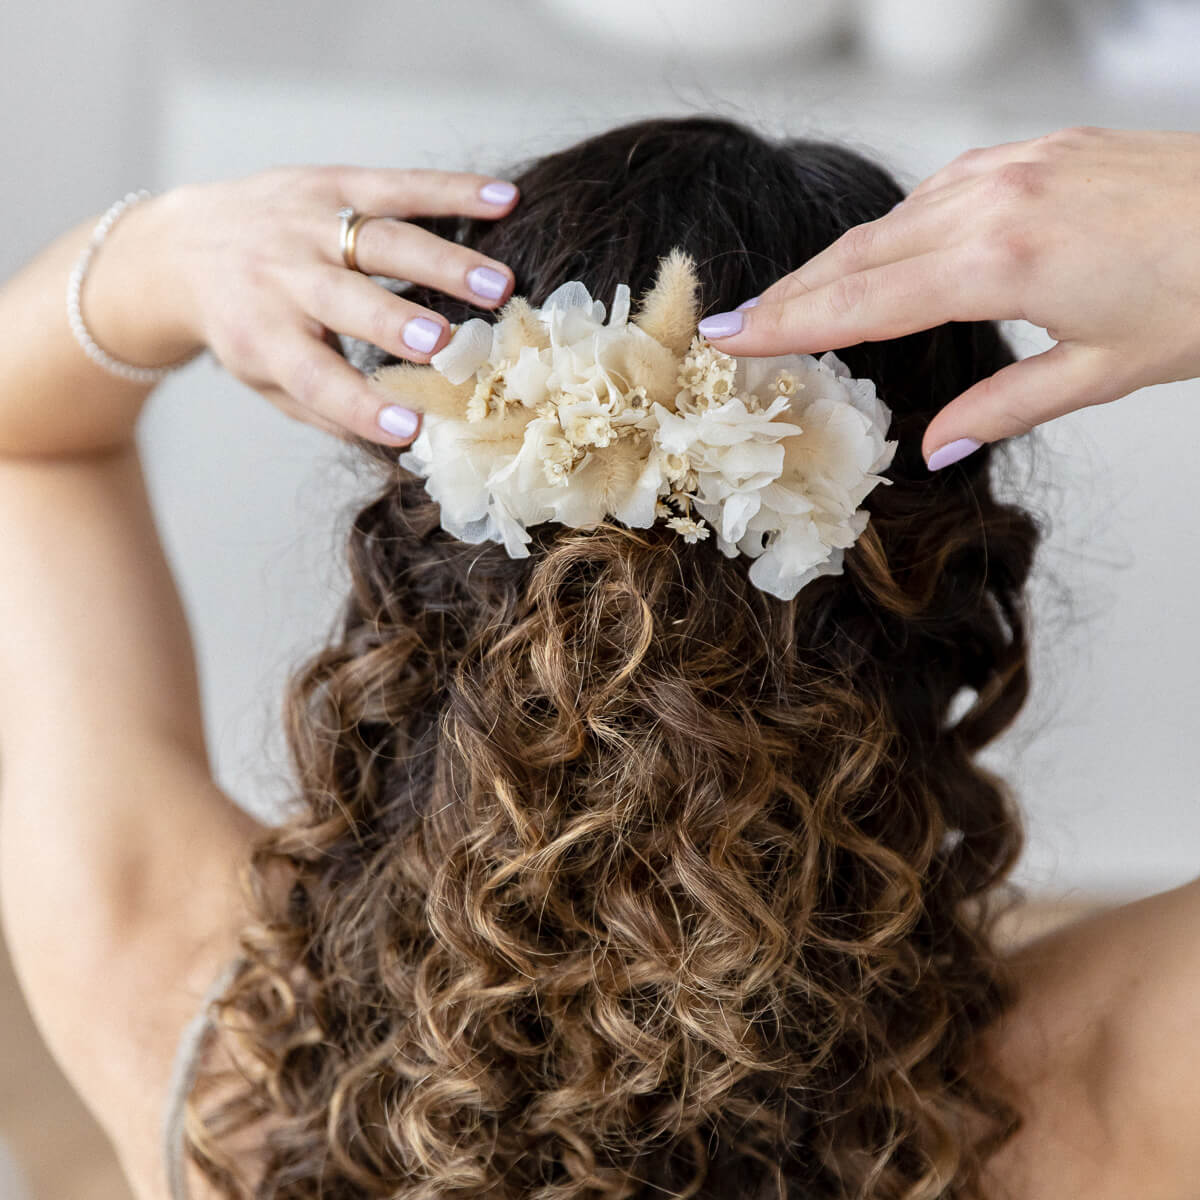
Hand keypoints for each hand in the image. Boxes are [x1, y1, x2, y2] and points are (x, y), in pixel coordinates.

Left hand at [148, 165, 519, 445]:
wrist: (181, 247)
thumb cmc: (241, 329)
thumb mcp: (263, 381)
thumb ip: (324, 409)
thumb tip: (403, 439)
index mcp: (264, 336)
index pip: (316, 376)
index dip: (362, 405)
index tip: (409, 429)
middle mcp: (282, 277)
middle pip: (348, 300)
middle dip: (398, 322)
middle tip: (448, 345)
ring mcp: (308, 224)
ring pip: (382, 240)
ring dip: (444, 262)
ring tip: (497, 284)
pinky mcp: (332, 183)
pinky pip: (399, 185)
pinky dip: (453, 191)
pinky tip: (503, 200)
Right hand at [695, 126, 1199, 468]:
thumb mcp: (1104, 373)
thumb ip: (1005, 407)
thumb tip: (938, 447)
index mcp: (999, 264)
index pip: (859, 302)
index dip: (784, 323)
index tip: (727, 337)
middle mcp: (994, 201)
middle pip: (857, 253)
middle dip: (790, 291)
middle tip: (737, 321)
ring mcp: (1016, 165)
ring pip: (893, 215)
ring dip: (837, 258)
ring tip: (797, 296)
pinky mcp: (1040, 150)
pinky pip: (940, 186)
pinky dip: (897, 223)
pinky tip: (888, 248)